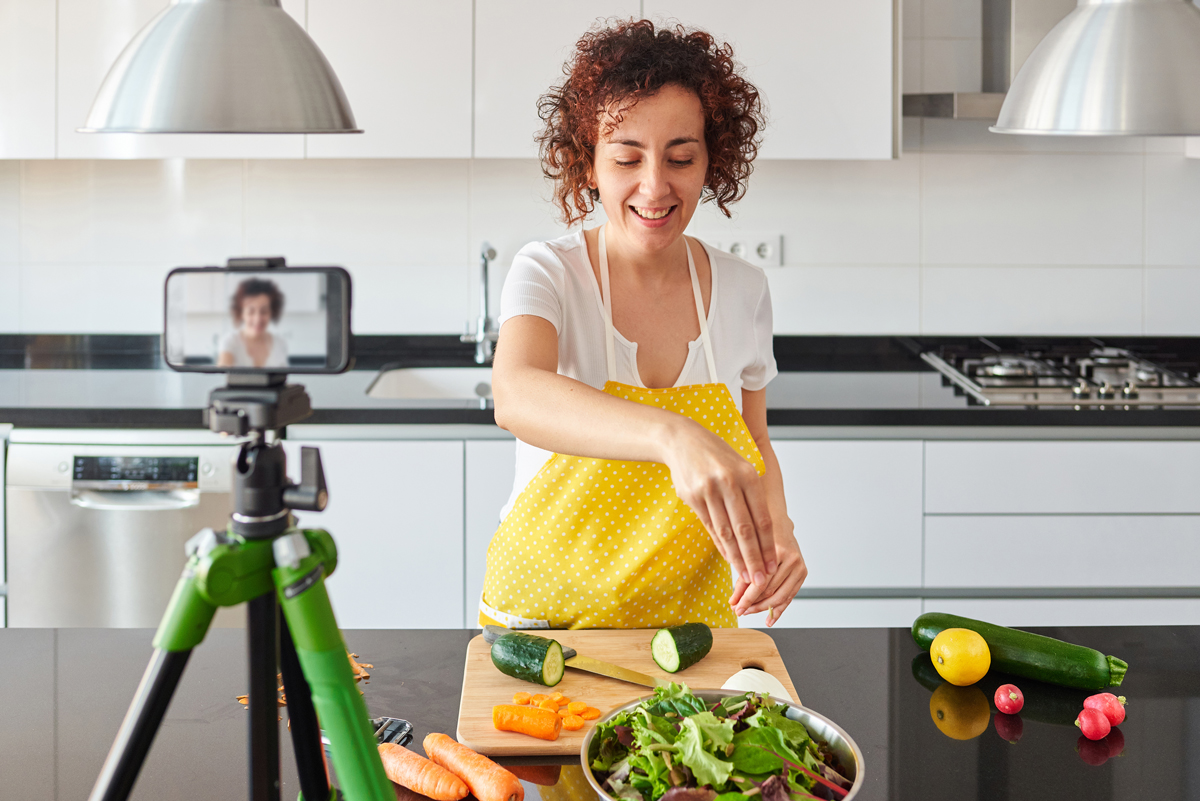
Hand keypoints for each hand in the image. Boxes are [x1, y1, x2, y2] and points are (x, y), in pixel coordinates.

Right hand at [662, 419, 776, 585]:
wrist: (682, 439)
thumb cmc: (716, 455)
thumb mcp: (741, 466)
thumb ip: (752, 495)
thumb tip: (765, 532)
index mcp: (747, 475)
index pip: (762, 519)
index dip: (767, 545)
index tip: (772, 565)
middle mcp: (729, 483)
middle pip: (745, 529)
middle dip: (754, 558)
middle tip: (761, 579)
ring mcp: (709, 490)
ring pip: (726, 532)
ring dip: (737, 557)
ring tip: (745, 575)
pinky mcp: (692, 497)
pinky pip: (710, 526)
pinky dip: (720, 545)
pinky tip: (728, 557)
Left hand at [730, 526, 806, 626]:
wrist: (779, 525)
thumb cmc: (761, 537)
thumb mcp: (748, 554)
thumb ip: (742, 578)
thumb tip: (733, 601)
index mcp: (777, 551)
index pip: (761, 582)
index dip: (747, 598)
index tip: (736, 608)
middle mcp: (791, 559)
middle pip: (770, 591)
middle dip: (753, 604)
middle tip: (740, 611)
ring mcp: (799, 567)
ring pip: (780, 596)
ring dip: (763, 608)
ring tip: (750, 612)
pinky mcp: (803, 573)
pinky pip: (789, 596)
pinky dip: (778, 609)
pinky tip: (769, 619)